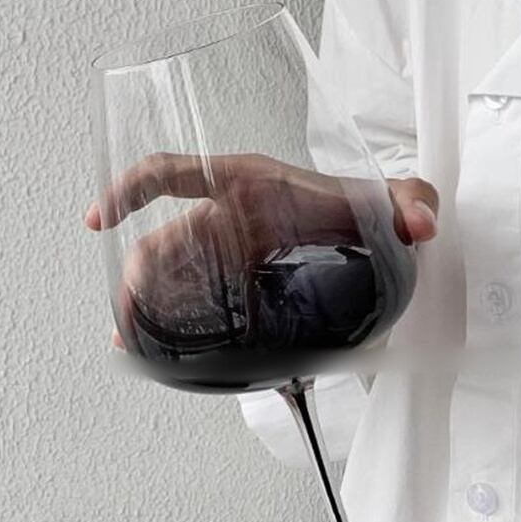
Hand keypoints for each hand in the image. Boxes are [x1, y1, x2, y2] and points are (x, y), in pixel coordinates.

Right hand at [83, 152, 437, 346]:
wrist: (368, 227)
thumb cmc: (364, 202)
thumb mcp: (387, 198)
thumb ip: (411, 201)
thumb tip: (421, 224)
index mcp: (245, 183)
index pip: (174, 172)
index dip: (130, 189)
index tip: (99, 219)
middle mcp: (228, 214)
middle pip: (164, 241)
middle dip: (137, 278)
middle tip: (127, 319)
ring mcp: (228, 249)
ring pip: (172, 275)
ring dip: (147, 305)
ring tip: (132, 341)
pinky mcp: (237, 280)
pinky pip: (195, 298)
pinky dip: (173, 319)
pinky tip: (160, 349)